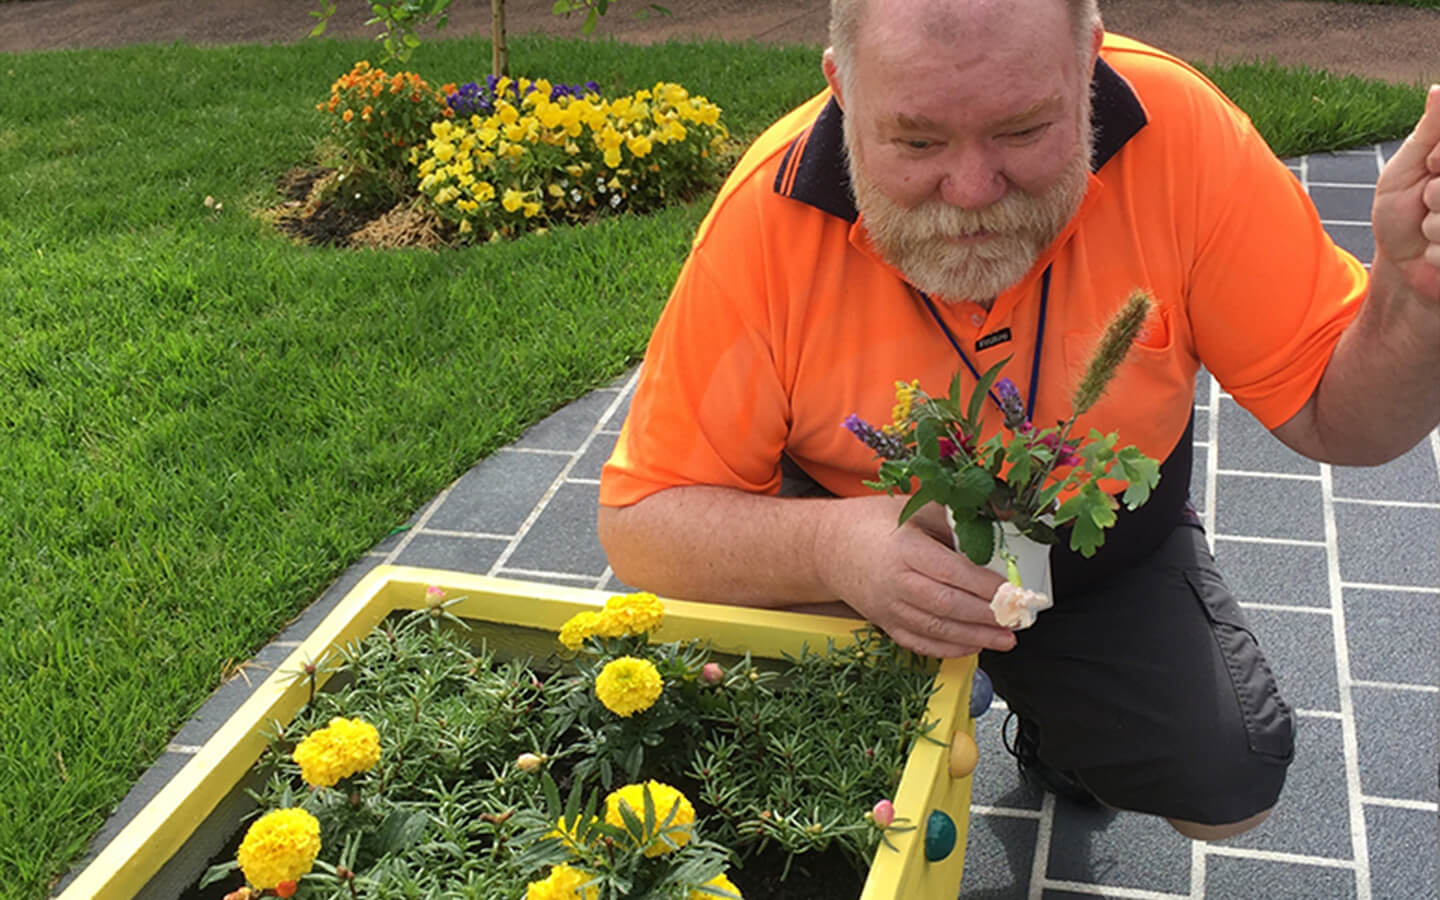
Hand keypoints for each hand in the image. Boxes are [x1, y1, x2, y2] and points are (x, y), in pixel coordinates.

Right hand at [813, 495, 1015, 657]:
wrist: (827, 548)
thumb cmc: (871, 523)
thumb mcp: (912, 507)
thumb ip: (954, 515)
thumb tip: (1000, 518)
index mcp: (904, 549)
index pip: (952, 572)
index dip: (985, 585)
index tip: (1012, 590)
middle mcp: (895, 582)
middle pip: (947, 605)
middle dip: (987, 616)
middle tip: (1017, 619)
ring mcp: (888, 607)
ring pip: (936, 629)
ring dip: (975, 637)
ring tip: (1005, 639)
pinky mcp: (885, 623)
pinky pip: (919, 643)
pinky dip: (948, 649)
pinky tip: (972, 647)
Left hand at [1373, 84, 1439, 303]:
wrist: (1399, 263)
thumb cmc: (1402, 211)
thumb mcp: (1408, 167)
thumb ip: (1431, 132)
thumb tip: (1438, 90)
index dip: (1438, 158)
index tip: (1430, 165)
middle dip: (1436, 192)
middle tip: (1427, 200)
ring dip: (1434, 225)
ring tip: (1431, 228)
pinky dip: (1435, 252)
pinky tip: (1434, 252)